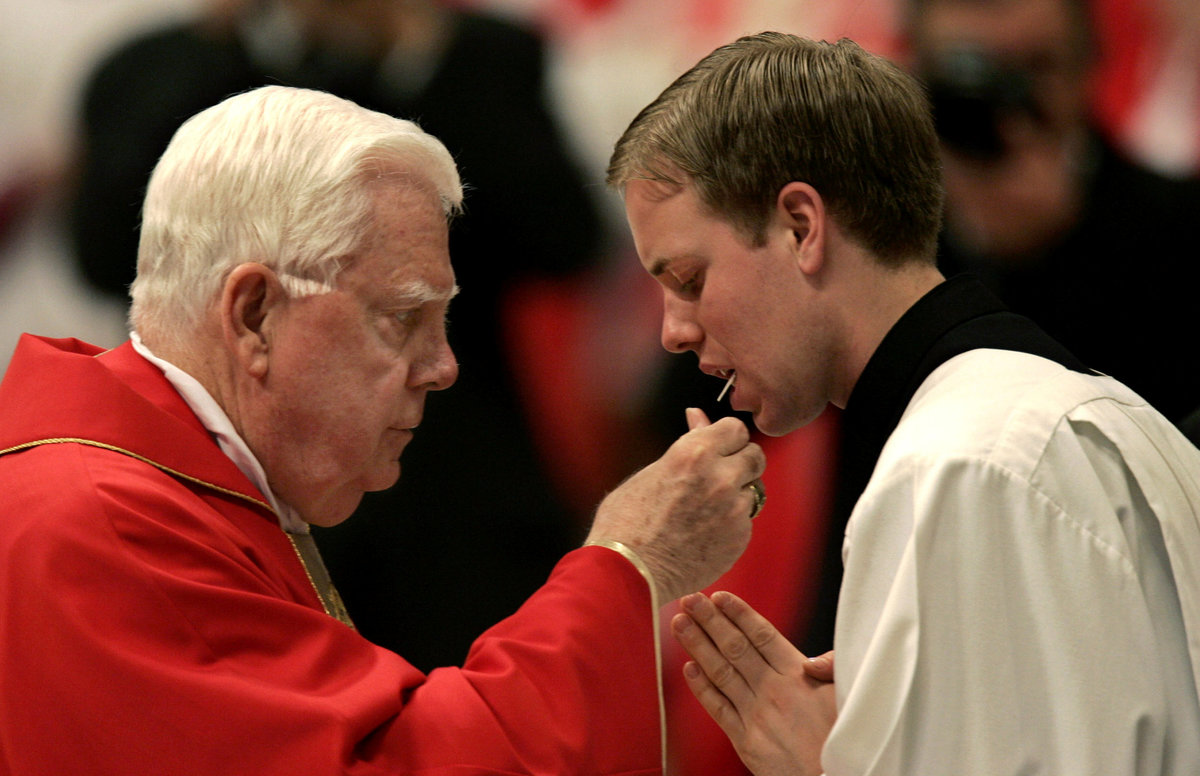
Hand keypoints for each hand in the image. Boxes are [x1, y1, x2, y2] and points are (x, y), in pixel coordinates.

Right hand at [586, 408, 762, 601]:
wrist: (627, 571)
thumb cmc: (627, 519)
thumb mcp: (652, 471)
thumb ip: (685, 444)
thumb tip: (697, 414)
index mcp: (694, 452)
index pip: (736, 428)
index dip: (726, 438)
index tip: (717, 448)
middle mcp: (720, 476)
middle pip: (755, 455)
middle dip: (740, 462)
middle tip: (717, 476)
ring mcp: (734, 509)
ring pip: (752, 490)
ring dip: (736, 495)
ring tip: (704, 510)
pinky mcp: (740, 538)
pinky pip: (746, 521)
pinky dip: (731, 524)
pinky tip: (704, 533)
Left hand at [672, 592, 835, 775]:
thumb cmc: (846, 740)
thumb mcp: (849, 695)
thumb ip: (833, 667)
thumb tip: (814, 657)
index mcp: (799, 677)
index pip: (763, 635)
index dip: (739, 614)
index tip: (720, 596)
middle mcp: (773, 691)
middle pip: (735, 647)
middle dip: (710, 621)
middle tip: (690, 599)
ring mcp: (756, 715)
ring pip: (721, 672)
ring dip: (698, 645)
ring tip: (680, 623)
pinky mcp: (746, 741)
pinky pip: (718, 709)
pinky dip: (702, 688)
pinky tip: (689, 668)